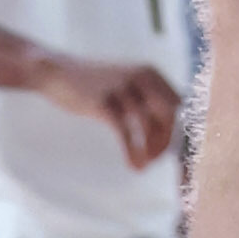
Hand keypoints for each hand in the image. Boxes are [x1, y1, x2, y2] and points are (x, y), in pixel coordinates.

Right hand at [41, 53, 185, 169]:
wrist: (59, 72)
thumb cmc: (95, 84)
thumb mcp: (126, 83)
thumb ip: (147, 98)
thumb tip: (170, 129)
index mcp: (150, 73)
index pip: (179, 104)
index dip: (179, 128)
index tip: (171, 148)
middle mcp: (141, 77)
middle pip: (169, 115)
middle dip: (167, 141)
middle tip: (157, 159)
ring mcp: (122, 89)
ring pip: (149, 126)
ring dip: (151, 150)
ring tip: (144, 165)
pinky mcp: (104, 103)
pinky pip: (126, 133)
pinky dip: (132, 152)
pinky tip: (133, 164)